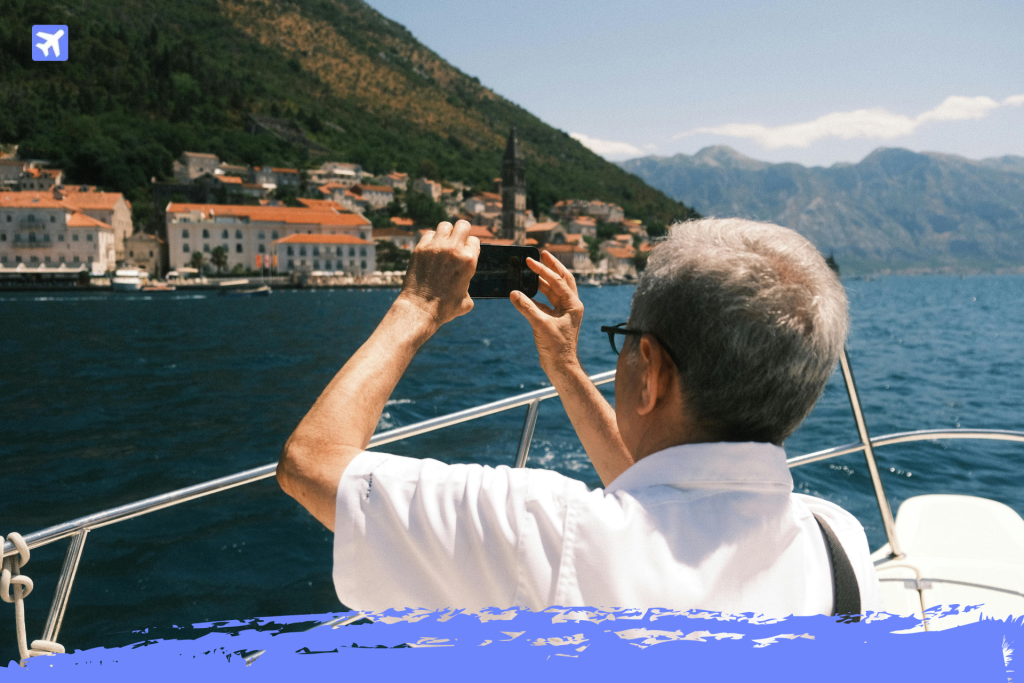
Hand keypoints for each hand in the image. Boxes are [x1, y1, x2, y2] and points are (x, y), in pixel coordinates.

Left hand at [397, 220, 479, 326]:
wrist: (420, 309)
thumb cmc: (445, 308)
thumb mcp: (467, 300)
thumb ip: (469, 284)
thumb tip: (466, 282)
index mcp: (469, 260)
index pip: (474, 241)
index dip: (470, 247)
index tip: (465, 253)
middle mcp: (453, 250)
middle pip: (462, 226)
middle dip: (461, 233)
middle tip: (456, 243)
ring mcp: (436, 247)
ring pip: (445, 226)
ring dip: (446, 234)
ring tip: (443, 244)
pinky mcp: (420, 249)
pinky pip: (429, 234)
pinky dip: (431, 240)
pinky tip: (430, 251)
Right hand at [511, 250, 584, 377]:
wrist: (560, 367)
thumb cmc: (556, 348)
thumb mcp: (540, 325)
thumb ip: (527, 308)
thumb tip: (514, 293)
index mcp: (573, 305)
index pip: (558, 281)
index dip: (544, 270)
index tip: (531, 261)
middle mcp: (571, 306)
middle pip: (562, 280)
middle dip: (552, 267)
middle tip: (542, 254)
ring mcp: (563, 312)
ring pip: (554, 290)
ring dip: (544, 279)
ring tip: (533, 269)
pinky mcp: (555, 319)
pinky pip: (546, 302)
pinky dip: (537, 295)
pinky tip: (527, 291)